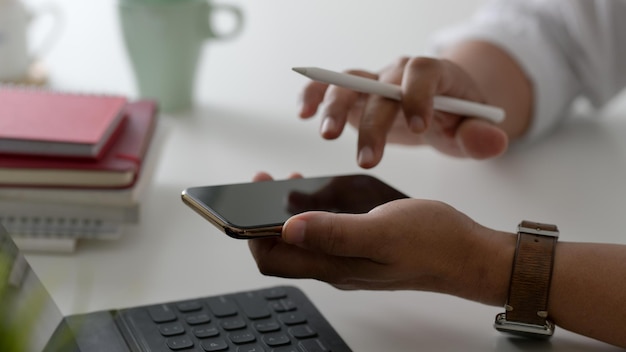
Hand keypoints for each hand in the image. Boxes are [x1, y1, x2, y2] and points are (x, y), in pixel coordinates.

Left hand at [249, 173, 513, 304]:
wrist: (467, 254)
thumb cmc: (432, 242)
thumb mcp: (381, 231)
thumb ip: (334, 232)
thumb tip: (288, 228)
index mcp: (335, 266)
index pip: (273, 259)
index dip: (252, 233)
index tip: (249, 197)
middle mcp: (336, 266)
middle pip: (281, 251)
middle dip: (263, 219)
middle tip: (267, 182)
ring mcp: (349, 259)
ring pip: (301, 242)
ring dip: (287, 214)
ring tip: (290, 181)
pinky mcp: (362, 248)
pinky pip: (323, 234)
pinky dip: (311, 213)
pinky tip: (321, 193)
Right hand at [299, 39, 535, 167]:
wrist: (439, 110)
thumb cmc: (457, 121)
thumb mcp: (474, 131)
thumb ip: (482, 137)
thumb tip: (491, 140)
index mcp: (434, 75)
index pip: (423, 73)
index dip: (418, 95)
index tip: (418, 126)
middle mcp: (399, 73)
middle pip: (382, 87)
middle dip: (374, 123)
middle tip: (368, 161)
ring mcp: (374, 81)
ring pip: (350, 83)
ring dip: (335, 107)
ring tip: (328, 136)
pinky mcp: (355, 95)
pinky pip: (329, 87)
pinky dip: (314, 95)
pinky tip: (302, 112)